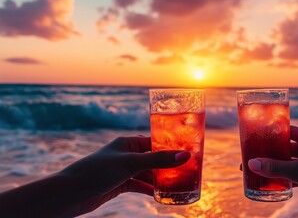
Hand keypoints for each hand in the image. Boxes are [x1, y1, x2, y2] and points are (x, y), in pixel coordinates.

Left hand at [61, 135, 189, 214]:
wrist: (71, 193)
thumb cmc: (98, 171)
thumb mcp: (131, 163)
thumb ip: (158, 160)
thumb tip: (185, 156)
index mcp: (128, 142)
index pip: (154, 141)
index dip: (170, 146)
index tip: (187, 151)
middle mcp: (126, 154)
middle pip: (152, 158)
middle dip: (167, 165)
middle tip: (186, 170)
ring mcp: (122, 170)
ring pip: (147, 173)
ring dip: (160, 179)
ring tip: (177, 184)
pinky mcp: (119, 184)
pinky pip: (139, 185)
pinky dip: (149, 189)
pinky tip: (161, 195)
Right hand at [247, 126, 297, 213]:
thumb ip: (277, 167)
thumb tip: (252, 164)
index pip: (289, 131)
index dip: (273, 133)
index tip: (257, 136)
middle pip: (288, 148)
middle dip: (272, 153)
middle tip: (254, 156)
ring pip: (292, 164)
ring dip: (278, 167)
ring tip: (260, 170)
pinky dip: (287, 179)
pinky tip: (275, 184)